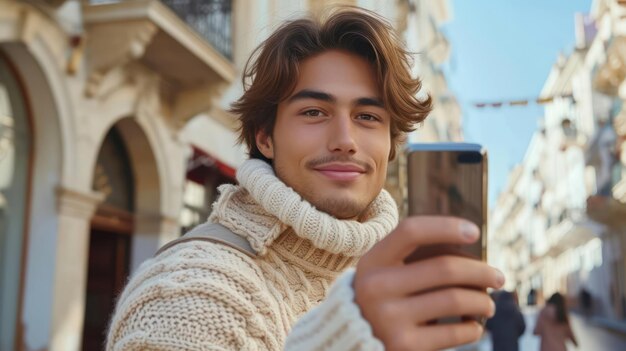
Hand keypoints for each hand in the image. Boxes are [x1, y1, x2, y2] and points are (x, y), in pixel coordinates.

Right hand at [354, 216, 504, 350]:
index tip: (474, 232)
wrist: (353, 342)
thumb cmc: (382, 299)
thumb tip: (469, 245)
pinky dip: (473, 328)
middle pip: (445, 268)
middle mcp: (376, 287)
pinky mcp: (404, 346)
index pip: (412, 231)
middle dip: (482, 271)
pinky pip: (455, 332)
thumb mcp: (383, 272)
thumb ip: (413, 256)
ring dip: (483, 301)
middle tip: (498, 278)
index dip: (446, 226)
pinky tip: (473, 326)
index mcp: (372, 262)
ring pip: (457, 300)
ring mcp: (389, 319)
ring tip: (488, 304)